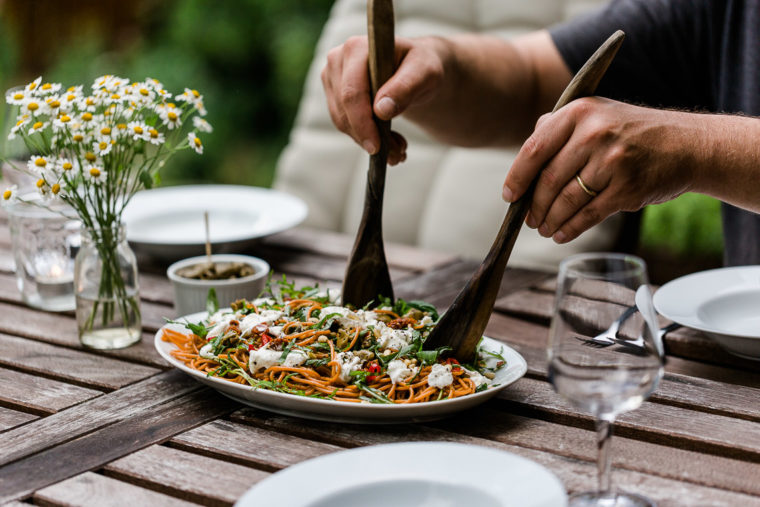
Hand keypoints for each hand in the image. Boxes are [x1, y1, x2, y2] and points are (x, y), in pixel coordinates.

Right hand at [321, 36, 447, 163]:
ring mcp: (332, 77)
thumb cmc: (422, 67)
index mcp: (357, 48)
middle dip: (369, 137)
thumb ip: (406, 87)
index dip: (362, 122)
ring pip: (342, 121)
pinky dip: (366, 137)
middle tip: (397, 153)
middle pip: (344, 110)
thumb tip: (381, 110)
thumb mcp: (426, 73)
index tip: (377, 147)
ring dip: (369, 140)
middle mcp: (338, 59)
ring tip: (397, 147)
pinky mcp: (333, 94)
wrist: (415, 69)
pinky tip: (388, 141)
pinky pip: (344, 124)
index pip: (352, 92)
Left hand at [502, 97, 696, 242]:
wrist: (687, 144)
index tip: (509, 196)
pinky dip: (570, 228)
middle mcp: (594, 132)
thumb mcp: (596, 114)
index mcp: (579, 111)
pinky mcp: (627, 188)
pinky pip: (588, 214)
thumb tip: (522, 163)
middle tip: (528, 220)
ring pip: (566, 200)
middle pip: (548, 179)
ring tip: (544, 229)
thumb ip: (558, 129)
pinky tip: (562, 234)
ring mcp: (612, 160)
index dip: (517, 178)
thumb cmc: (632, 133)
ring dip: (550, 220)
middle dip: (533, 206)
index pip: (534, 149)